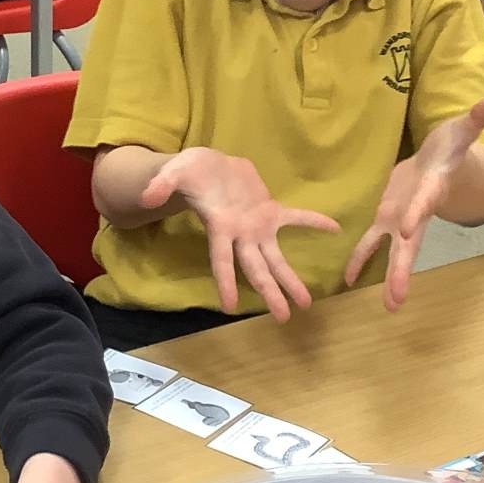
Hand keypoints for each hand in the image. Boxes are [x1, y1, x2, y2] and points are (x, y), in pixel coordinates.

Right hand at [140, 147, 339, 320]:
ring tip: (306, 302)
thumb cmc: (188, 171)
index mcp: (220, 227)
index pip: (222, 260)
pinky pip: (295, 218)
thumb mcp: (174, 172)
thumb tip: (147, 198)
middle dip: (270, 292)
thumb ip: (163, 185)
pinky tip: (335, 229)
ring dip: (291, 279)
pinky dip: (314, 222)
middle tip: (284, 317)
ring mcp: (257, 226)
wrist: (208, 164)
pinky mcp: (269, 211)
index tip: (230, 307)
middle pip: (256, 269)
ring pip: (276, 258)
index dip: (226, 282)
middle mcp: (241, 235)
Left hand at [345, 97, 483, 311]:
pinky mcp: (385, 216)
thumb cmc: (451, 145)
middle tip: (398, 300)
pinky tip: (347, 279)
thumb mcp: (460, 130)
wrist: (440, 160)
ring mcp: (401, 218)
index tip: (408, 230)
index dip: (417, 214)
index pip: (424, 203)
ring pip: (393, 252)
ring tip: (389, 305)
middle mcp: (417, 212)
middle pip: (410, 245)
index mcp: (432, 190)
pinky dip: (360, 258)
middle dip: (402, 271)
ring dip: (388, 277)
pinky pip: (371, 242)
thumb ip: (473, 119)